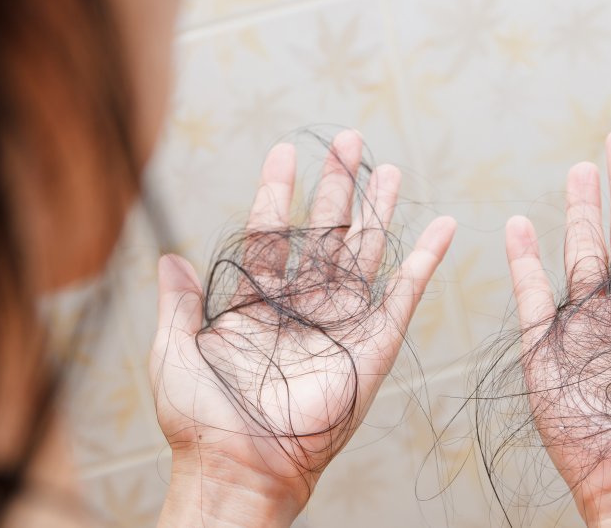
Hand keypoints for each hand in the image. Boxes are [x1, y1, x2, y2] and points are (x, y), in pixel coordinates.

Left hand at [151, 130, 455, 526]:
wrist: (239, 468)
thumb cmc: (200, 420)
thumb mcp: (174, 352)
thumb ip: (177, 303)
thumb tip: (169, 258)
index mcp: (255, 305)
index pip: (271, 233)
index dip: (277, 191)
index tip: (284, 152)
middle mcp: (301, 308)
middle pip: (325, 233)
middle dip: (337, 187)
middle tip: (348, 142)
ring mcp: (339, 325)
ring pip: (364, 254)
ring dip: (378, 211)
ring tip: (387, 168)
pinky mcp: (373, 346)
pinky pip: (404, 296)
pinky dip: (425, 261)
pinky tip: (441, 227)